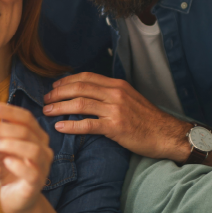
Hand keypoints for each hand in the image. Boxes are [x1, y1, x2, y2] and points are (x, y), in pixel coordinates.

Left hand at [0, 102, 52, 212]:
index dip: (9, 111)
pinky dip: (19, 165)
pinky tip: (5, 161)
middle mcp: (43, 148)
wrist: (16, 200)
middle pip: (26, 131)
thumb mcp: (0, 150)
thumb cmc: (7, 171)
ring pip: (33, 149)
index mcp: (36, 136)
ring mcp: (43, 166)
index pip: (26, 118)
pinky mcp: (37, 183)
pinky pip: (32, 173)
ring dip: (11, 144)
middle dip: (1, 126)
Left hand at [42, 72, 189, 160]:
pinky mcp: (116, 127)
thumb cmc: (148, 119)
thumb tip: (89, 95)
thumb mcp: (130, 99)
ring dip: (60, 107)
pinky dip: (72, 125)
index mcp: (117, 85)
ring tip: (47, 111)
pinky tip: (60, 127)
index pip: (87, 77)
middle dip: (59, 93)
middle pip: (80, 88)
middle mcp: (115, 94)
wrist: (166, 134)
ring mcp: (115, 110)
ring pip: (81, 104)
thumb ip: (111, 94)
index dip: (67, 81)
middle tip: (45, 99)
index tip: (55, 86)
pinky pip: (88, 125)